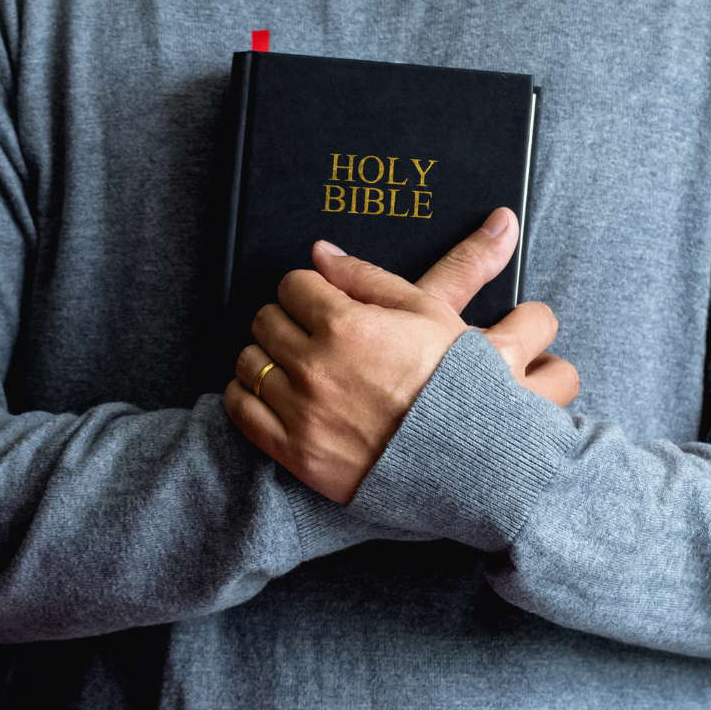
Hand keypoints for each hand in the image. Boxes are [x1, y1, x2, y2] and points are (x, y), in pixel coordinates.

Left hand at [223, 207, 579, 503]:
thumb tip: (321, 253)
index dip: (312, 290)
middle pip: (266, 319)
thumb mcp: (427, 312)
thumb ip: (367, 276)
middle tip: (315, 333)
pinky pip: (241, 409)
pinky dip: (248, 395)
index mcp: (346, 325)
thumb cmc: (456, 382)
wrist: (469, 457)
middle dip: (289, 319)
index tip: (324, 302)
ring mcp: (302, 411)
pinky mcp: (295, 451)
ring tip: (300, 364)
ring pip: (249, 362)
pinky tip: (277, 393)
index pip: (293, 284)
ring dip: (268, 356)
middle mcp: (316, 366)